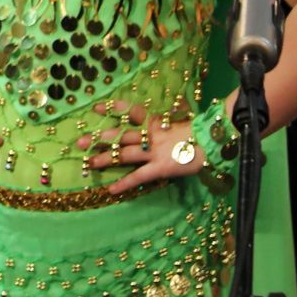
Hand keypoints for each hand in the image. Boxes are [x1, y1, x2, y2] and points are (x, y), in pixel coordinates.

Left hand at [75, 98, 196, 195]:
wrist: (219, 143)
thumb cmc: (203, 133)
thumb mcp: (182, 122)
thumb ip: (169, 121)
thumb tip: (165, 115)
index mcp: (156, 123)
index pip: (131, 112)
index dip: (113, 109)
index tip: (96, 107)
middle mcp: (152, 135)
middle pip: (120, 135)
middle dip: (99, 139)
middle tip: (78, 142)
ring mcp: (155, 151)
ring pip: (125, 154)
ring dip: (105, 159)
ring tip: (87, 164)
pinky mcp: (162, 167)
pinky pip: (139, 176)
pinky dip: (125, 183)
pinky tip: (110, 190)